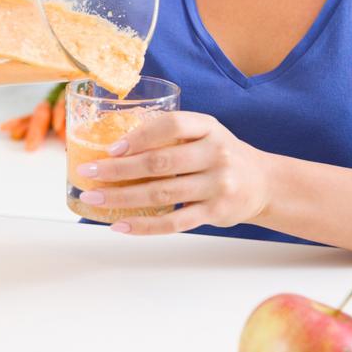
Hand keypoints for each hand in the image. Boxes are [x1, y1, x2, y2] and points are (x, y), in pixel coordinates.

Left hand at [74, 111, 272, 234]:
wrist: (262, 183)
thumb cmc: (219, 155)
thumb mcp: (204, 133)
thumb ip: (170, 134)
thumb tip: (113, 146)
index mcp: (208, 127)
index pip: (172, 125)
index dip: (140, 136)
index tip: (111, 148)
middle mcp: (215, 154)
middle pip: (160, 162)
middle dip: (118, 170)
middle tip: (88, 173)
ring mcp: (217, 184)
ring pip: (162, 193)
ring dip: (122, 198)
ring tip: (95, 199)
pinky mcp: (216, 212)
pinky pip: (174, 222)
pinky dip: (145, 226)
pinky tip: (120, 224)